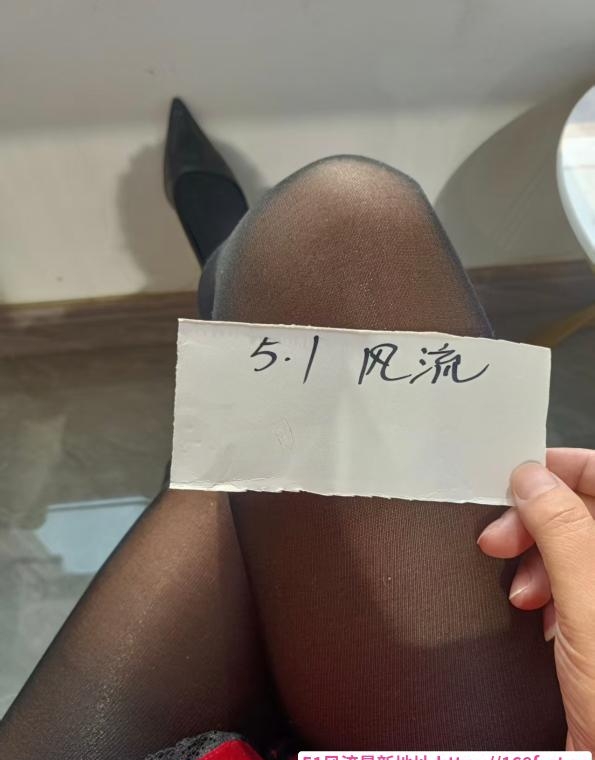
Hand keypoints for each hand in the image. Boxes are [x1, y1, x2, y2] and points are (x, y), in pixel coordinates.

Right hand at [477, 448, 594, 749]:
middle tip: (499, 536)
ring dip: (535, 560)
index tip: (520, 475)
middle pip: (581, 511)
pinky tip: (534, 611)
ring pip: (570, 546)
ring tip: (519, 588)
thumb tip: (532, 480)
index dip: (565, 468)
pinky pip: (566, 582)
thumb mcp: (589, 604)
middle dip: (535, 521)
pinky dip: (544, 590)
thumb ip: (562, 532)